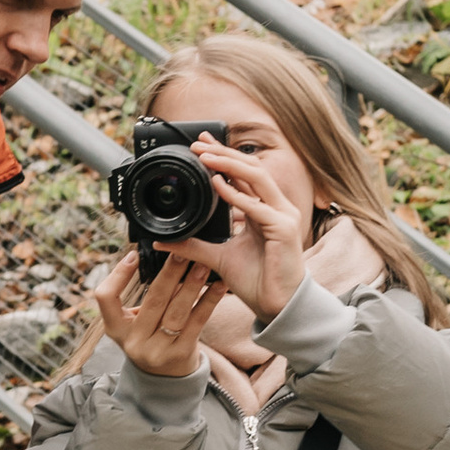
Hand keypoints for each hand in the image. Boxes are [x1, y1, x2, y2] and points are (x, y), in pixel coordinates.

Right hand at [92, 248, 222, 377]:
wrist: (165, 379)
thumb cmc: (150, 338)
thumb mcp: (134, 323)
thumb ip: (142, 298)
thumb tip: (164, 258)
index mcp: (116, 328)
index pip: (105, 297)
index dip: (118, 275)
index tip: (135, 254)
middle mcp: (133, 341)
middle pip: (152, 301)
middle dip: (169, 273)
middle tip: (182, 252)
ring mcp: (157, 351)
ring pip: (176, 311)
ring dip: (192, 285)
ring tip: (203, 265)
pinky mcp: (181, 354)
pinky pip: (197, 322)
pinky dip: (209, 301)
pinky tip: (219, 286)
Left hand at [160, 139, 310, 322]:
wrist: (277, 306)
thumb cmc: (256, 281)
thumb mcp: (217, 258)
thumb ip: (193, 246)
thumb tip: (165, 240)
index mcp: (265, 210)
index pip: (245, 174)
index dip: (225, 156)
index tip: (202, 144)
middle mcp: (277, 208)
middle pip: (252, 168)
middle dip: (225, 153)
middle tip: (198, 143)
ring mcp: (283, 216)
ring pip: (257, 178)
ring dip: (229, 164)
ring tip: (205, 156)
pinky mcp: (284, 229)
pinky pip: (257, 206)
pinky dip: (236, 194)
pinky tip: (217, 184)